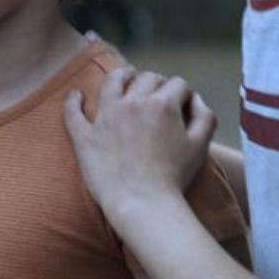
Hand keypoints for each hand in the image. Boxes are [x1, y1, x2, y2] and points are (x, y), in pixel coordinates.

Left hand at [63, 67, 216, 215]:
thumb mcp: (200, 145)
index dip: (183, 93)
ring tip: (125, 75)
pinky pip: (73, 112)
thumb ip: (205, 116)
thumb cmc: (174, 177)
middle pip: (147, 78)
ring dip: (121, 75)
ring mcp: (106, 117)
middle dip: (156, 81)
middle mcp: (133, 103)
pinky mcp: (86, 136)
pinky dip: (73, 101)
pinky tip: (75, 95)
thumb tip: (195, 99)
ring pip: (112, 82)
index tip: (183, 103)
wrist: (143, 204)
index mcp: (162, 104)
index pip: (177, 84)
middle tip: (158, 91)